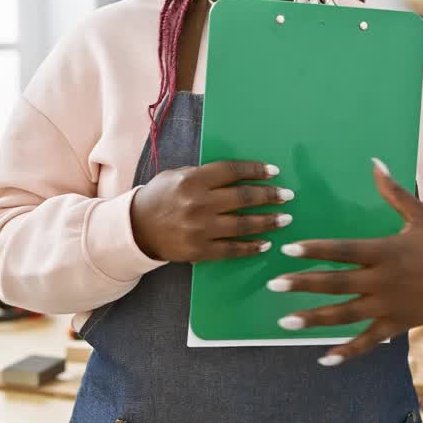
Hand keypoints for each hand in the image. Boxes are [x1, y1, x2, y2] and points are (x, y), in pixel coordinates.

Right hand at [130, 161, 293, 262]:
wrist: (136, 229)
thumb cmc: (159, 197)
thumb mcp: (177, 176)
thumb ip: (205, 175)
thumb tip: (239, 175)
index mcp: (192, 180)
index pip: (232, 172)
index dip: (256, 171)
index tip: (274, 172)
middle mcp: (198, 204)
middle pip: (243, 198)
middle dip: (270, 196)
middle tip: (287, 196)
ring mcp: (200, 229)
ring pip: (243, 225)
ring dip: (268, 222)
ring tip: (285, 219)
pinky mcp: (199, 250)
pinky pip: (232, 249)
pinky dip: (251, 247)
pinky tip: (266, 244)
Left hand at [268, 158, 422, 365]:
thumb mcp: (421, 214)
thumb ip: (393, 192)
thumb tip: (374, 162)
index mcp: (387, 251)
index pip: (344, 250)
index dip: (315, 250)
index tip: (288, 249)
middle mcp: (384, 280)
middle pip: (337, 283)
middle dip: (303, 284)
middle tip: (274, 284)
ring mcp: (390, 306)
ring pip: (346, 315)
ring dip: (314, 319)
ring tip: (285, 323)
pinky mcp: (397, 325)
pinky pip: (368, 341)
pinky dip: (347, 352)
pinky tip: (324, 358)